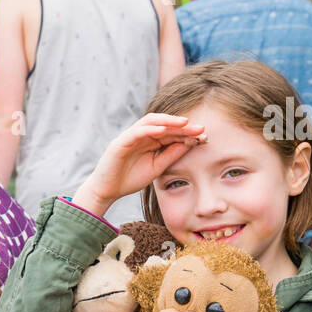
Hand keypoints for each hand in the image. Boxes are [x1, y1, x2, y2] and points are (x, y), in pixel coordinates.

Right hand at [72, 113, 206, 215]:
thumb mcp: (157, 167)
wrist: (107, 190)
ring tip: (184, 123)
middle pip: (163, 124)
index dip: (187, 133)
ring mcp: (130, 137)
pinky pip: (136, 132)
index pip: (170, 132)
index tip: (204, 136)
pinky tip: (162, 130)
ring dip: (168, 121)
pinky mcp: (120, 142)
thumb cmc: (130, 179)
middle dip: (182, 125)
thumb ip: (171, 154)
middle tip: (200, 128)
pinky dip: (149, 129)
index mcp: (150, 141)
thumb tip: (189, 143)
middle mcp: (141, 135)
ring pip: (150, 122)